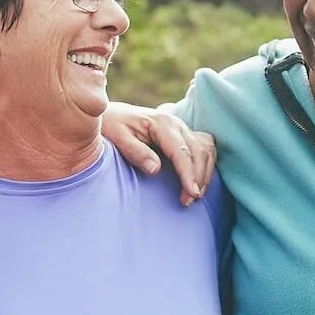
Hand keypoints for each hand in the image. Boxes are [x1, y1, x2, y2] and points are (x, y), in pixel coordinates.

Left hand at [99, 102, 215, 205]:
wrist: (109, 113)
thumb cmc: (112, 126)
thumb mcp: (117, 137)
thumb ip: (136, 152)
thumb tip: (155, 169)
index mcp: (161, 123)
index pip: (182, 151)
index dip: (188, 175)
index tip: (190, 195)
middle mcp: (176, 123)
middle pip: (199, 152)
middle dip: (198, 178)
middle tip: (189, 201)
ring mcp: (182, 127)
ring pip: (206, 149)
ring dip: (205, 173)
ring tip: (195, 195)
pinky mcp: (183, 133)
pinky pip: (204, 146)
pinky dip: (206, 164)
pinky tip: (199, 180)